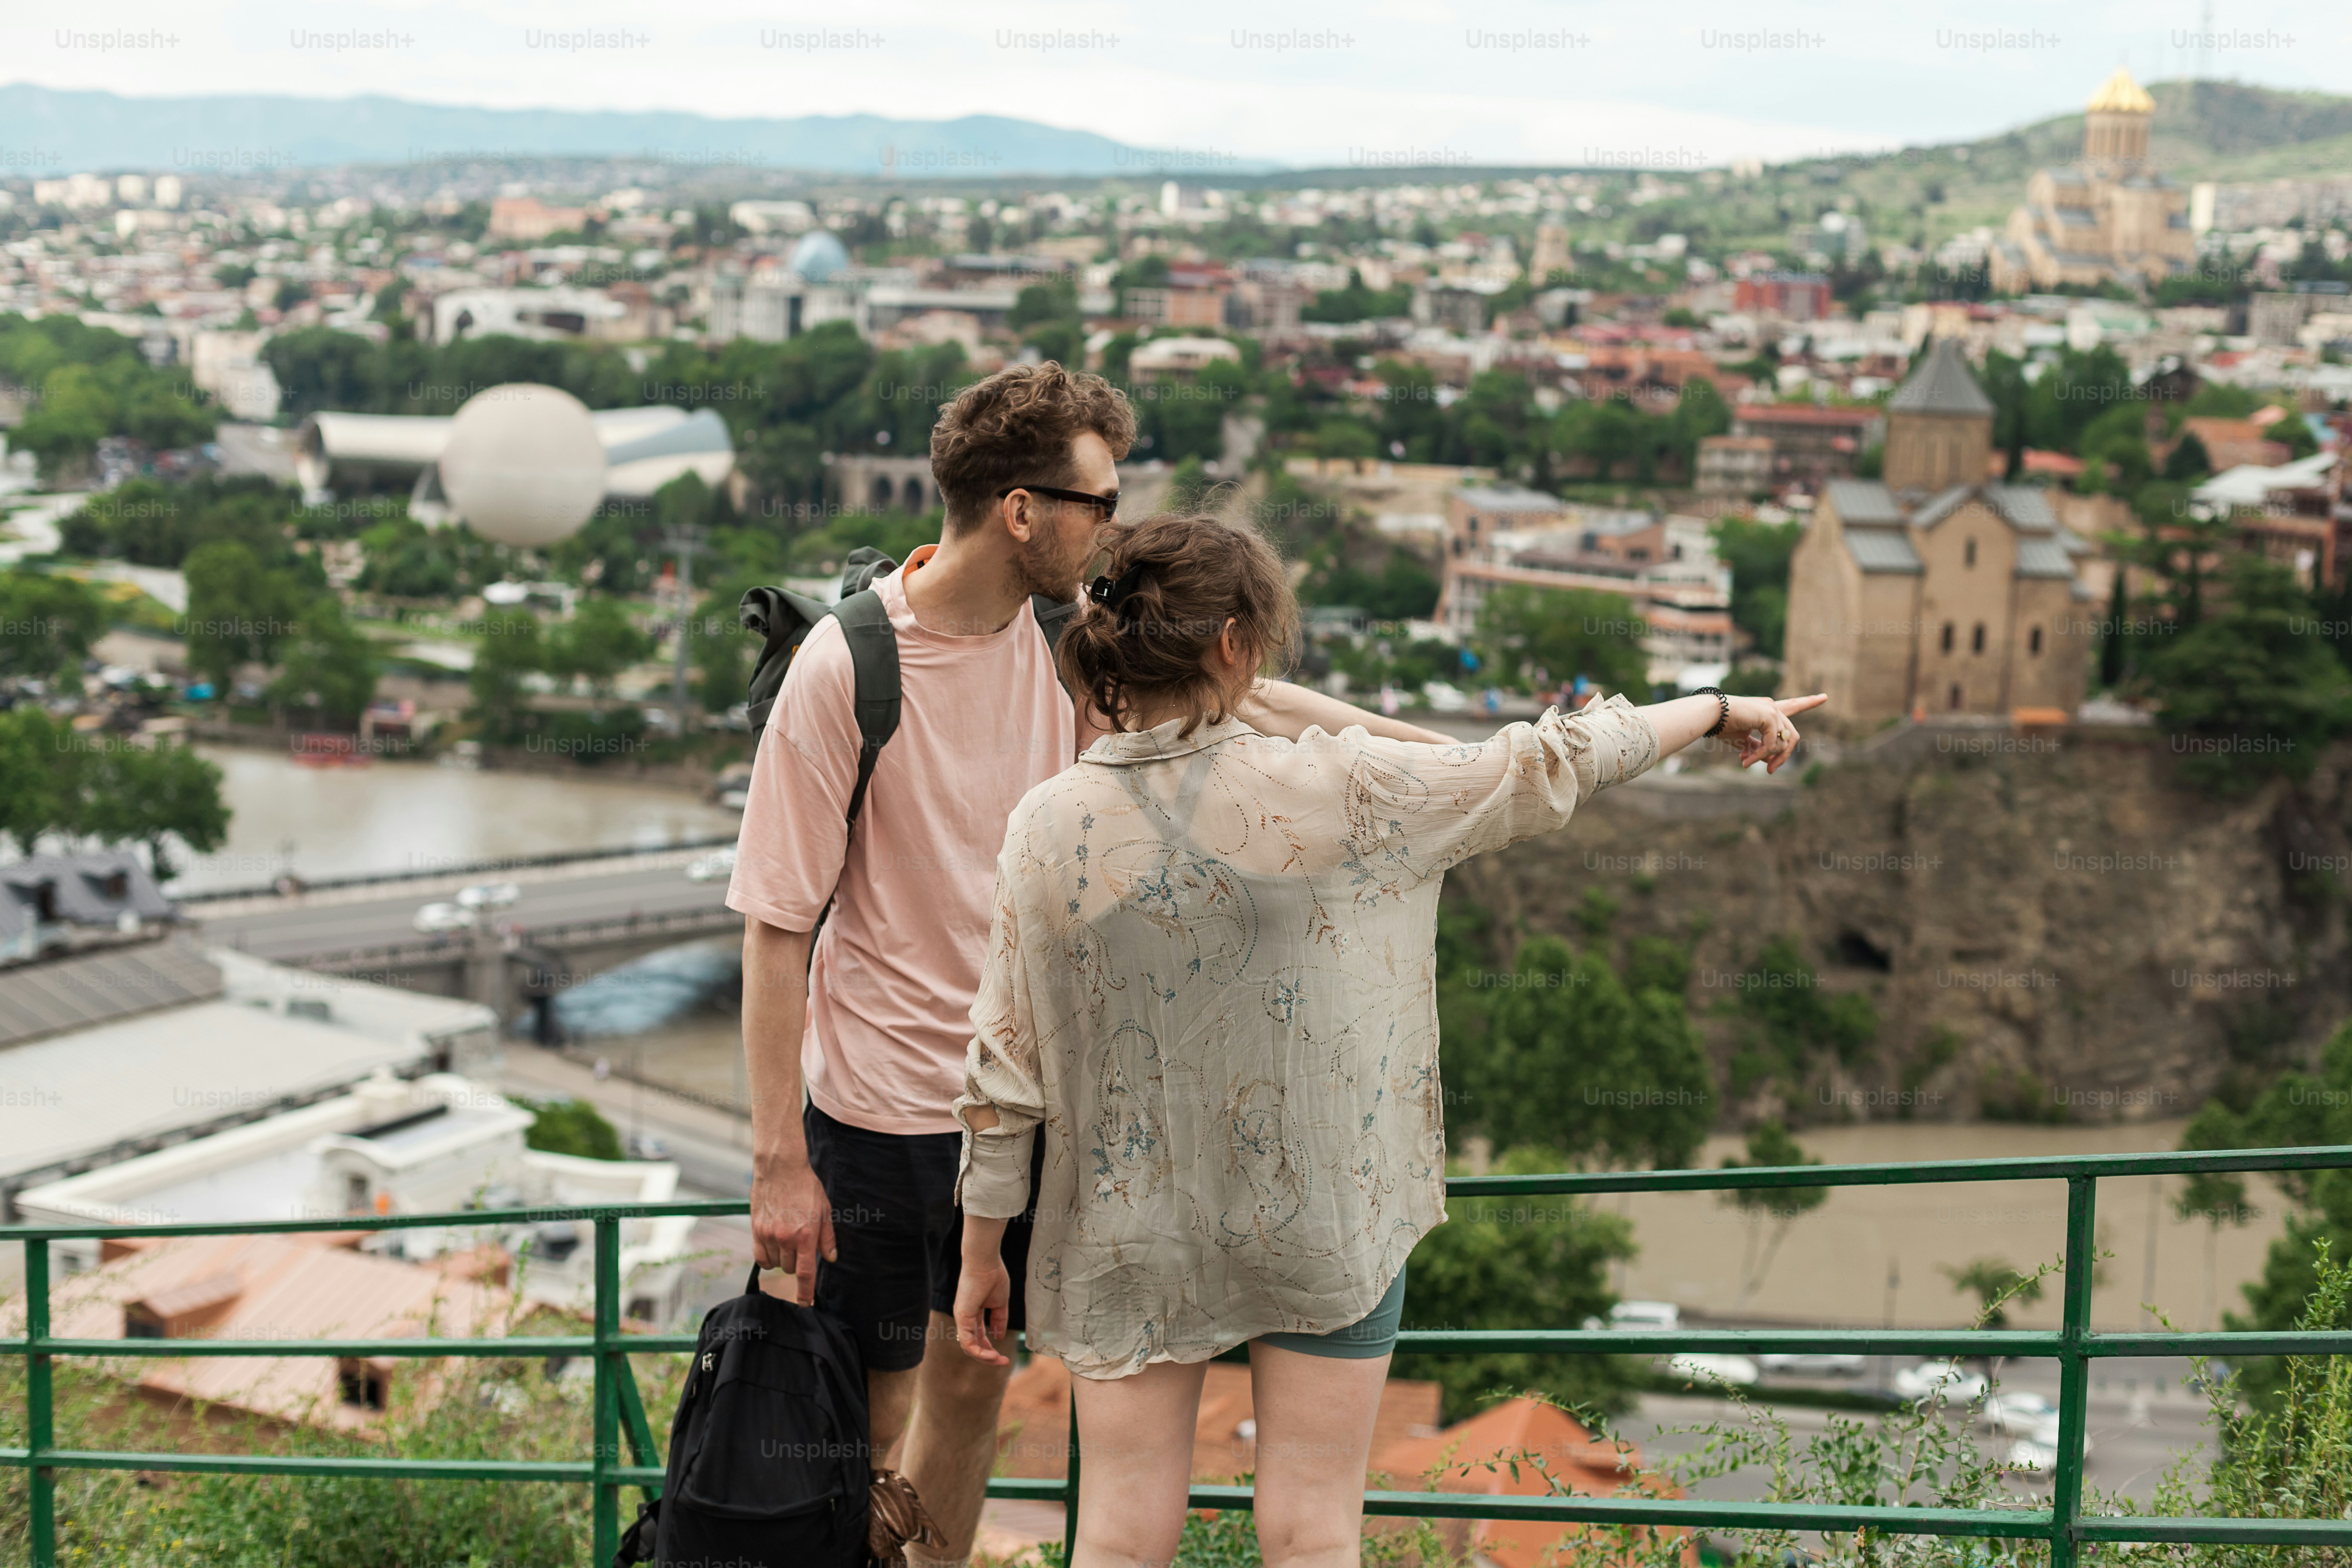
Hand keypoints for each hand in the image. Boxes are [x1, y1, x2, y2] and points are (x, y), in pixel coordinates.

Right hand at [750, 1157, 834, 1305]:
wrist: (781, 1169)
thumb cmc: (806, 1187)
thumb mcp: (825, 1210)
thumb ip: (827, 1237)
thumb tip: (831, 1258)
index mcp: (806, 1235)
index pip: (805, 1273)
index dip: (805, 1292)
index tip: (804, 1304)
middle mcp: (786, 1238)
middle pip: (790, 1269)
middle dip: (796, 1263)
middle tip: (800, 1245)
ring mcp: (769, 1234)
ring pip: (775, 1263)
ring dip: (782, 1258)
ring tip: (787, 1238)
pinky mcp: (756, 1229)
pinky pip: (760, 1256)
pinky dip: (767, 1257)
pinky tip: (772, 1246)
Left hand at [952, 1253, 1011, 1364]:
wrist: (985, 1261)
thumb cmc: (992, 1276)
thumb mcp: (999, 1302)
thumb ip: (999, 1319)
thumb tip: (998, 1336)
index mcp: (972, 1313)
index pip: (978, 1338)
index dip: (989, 1349)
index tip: (1002, 1355)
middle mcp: (964, 1318)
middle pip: (973, 1345)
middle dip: (988, 1357)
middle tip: (1003, 1362)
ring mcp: (962, 1318)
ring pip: (969, 1347)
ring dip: (984, 1357)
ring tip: (998, 1360)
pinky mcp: (962, 1317)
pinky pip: (967, 1341)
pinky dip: (978, 1352)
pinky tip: (991, 1355)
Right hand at [1721, 693, 1826, 773]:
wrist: (1710, 715)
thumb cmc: (1722, 725)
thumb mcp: (1743, 740)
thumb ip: (1758, 748)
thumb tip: (1769, 761)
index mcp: (1768, 710)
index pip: (1793, 705)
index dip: (1809, 702)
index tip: (1825, 697)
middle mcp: (1773, 707)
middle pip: (1792, 737)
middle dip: (1783, 757)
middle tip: (1770, 771)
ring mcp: (1772, 710)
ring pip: (1783, 743)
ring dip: (1768, 758)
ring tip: (1747, 763)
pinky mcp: (1769, 715)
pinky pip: (1772, 743)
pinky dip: (1761, 755)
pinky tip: (1747, 759)